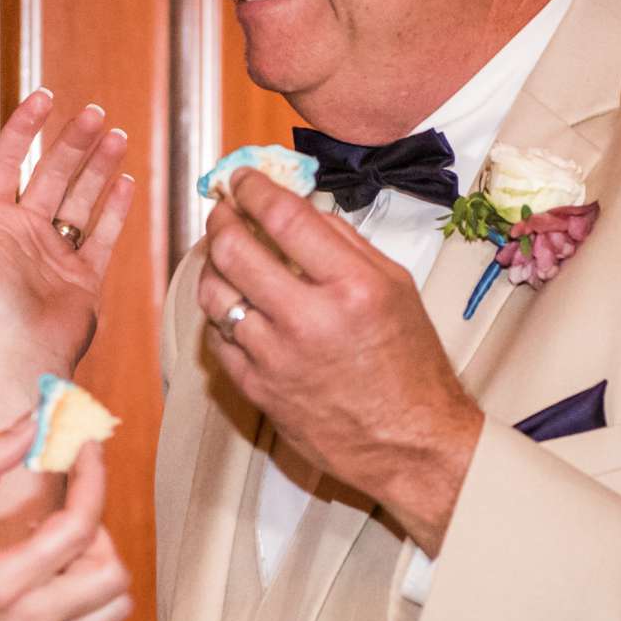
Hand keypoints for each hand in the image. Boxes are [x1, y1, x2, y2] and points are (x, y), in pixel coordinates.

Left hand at [0, 88, 134, 370]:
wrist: (20, 358)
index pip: (8, 162)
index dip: (23, 128)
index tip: (44, 97)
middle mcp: (26, 235)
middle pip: (52, 175)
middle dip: (74, 142)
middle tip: (96, 113)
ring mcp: (57, 255)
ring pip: (81, 199)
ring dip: (98, 167)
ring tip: (117, 135)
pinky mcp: (84, 278)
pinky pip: (102, 235)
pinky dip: (115, 209)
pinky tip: (127, 181)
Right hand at [0, 416, 132, 620]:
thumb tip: (37, 423)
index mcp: (2, 583)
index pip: (79, 528)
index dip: (93, 479)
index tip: (87, 449)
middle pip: (112, 574)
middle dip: (99, 530)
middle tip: (67, 513)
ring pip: (116, 605)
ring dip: (101, 565)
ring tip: (62, 548)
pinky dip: (91, 592)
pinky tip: (54, 573)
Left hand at [197, 171, 484, 552]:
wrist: (409, 441)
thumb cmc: (408, 364)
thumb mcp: (396, 287)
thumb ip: (345, 242)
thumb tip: (298, 207)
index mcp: (351, 287)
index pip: (282, 217)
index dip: (252, 188)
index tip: (241, 178)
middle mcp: (308, 320)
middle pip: (234, 250)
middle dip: (220, 220)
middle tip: (223, 210)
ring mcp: (276, 358)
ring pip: (213, 294)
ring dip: (211, 264)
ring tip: (221, 254)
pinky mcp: (257, 389)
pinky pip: (216, 338)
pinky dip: (218, 313)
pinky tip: (230, 302)